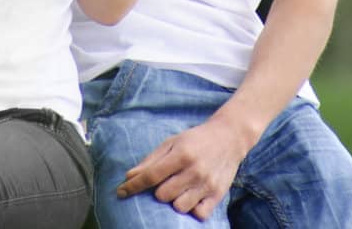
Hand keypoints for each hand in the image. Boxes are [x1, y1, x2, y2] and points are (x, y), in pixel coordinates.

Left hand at [116, 116, 249, 220]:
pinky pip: (199, 214)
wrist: (230, 137)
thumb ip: (151, 160)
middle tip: (165, 183)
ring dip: (174, 201)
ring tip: (179, 191)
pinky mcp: (218, 195)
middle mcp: (195, 170)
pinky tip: (191, 198)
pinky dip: (192, 210)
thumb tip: (129, 177)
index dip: (133, 186)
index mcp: (181, 154)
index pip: (151, 175)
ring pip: (179, 207)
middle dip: (158, 192)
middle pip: (163, 195)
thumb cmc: (196, 139)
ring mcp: (207, 184)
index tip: (121, 192)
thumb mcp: (172, 142)